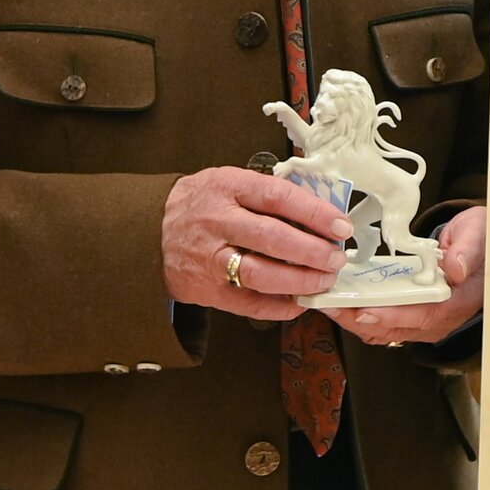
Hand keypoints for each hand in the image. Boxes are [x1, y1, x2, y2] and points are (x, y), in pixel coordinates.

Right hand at [162, 167, 351, 319]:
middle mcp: (217, 221)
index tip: (341, 226)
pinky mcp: (206, 289)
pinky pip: (249, 303)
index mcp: (227, 187)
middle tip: (336, 259)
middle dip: (313, 251)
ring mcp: (210, 258)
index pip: (278, 197)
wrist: (149, 232)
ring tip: (323, 281)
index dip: (315, 213)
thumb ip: (268, 194)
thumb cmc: (200, 204)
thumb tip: (321, 212)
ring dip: (300, 281)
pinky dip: (279, 306)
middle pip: (273, 238)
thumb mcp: (229, 182)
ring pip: (261, 274)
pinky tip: (300, 302)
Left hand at [324, 206, 486, 345]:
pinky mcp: (415, 316)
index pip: (423, 315)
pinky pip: (385, 323)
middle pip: (396, 328)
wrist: (483, 244)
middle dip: (360, 319)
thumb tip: (455, 269)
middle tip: (330, 305)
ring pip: (386, 330)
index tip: (363, 311)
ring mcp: (427, 321)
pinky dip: (362, 316)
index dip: (391, 316)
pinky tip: (343, 302)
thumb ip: (467, 251)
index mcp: (458, 301)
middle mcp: (441, 318)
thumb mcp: (478, 235)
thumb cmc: (481, 239)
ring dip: (356, 319)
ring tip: (328, 303)